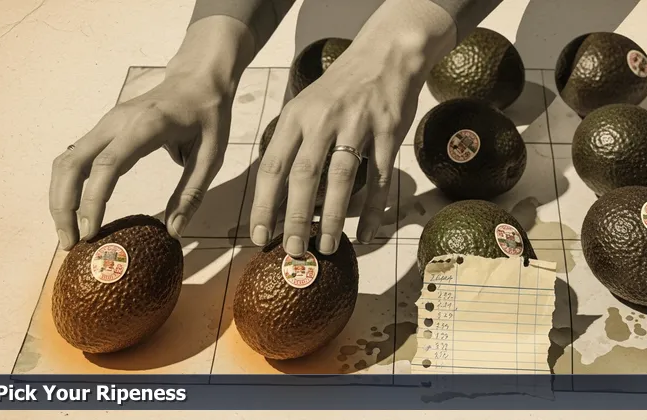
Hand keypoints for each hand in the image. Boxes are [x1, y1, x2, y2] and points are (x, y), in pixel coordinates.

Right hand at [49, 72, 231, 249]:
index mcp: (146, 127)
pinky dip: (69, 186)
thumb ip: (192, 193)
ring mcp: (106, 123)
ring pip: (66, 160)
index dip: (93, 200)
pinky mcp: (104, 128)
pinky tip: (77, 211)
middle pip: (71, 163)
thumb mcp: (212, 156)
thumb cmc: (208, 115)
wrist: (198, 78)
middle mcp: (116, 122)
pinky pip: (75, 157)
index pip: (107, 165)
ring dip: (61, 198)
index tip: (90, 231)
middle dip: (64, 205)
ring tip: (70, 233)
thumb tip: (173, 232)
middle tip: (71, 243)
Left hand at [249, 42, 424, 257]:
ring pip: (341, 177)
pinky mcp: (388, 130)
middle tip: (293, 250)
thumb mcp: (306, 107)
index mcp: (296, 117)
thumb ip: (293, 145)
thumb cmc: (340, 89)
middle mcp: (323, 120)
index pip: (272, 166)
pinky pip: (379, 176)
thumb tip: (278, 196)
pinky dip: (373, 208)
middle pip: (303, 175)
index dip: (263, 204)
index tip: (258, 235)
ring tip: (326, 245)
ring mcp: (357, 124)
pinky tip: (366, 233)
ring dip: (332, 216)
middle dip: (295, 217)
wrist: (385, 55)